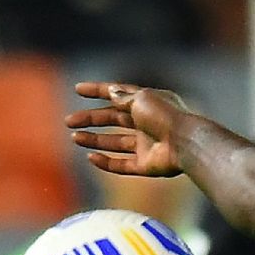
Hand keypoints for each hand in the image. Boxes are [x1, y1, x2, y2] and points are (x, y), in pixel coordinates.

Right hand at [65, 82, 190, 176]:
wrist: (186, 143)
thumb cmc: (165, 116)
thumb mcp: (141, 99)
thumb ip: (123, 97)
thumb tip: (110, 91)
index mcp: (148, 103)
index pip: (119, 95)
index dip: (98, 91)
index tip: (78, 89)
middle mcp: (147, 123)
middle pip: (114, 120)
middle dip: (91, 119)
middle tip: (69, 121)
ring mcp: (147, 145)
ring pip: (115, 143)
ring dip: (94, 140)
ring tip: (75, 137)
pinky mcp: (146, 165)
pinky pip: (122, 164)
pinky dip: (106, 162)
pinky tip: (91, 157)